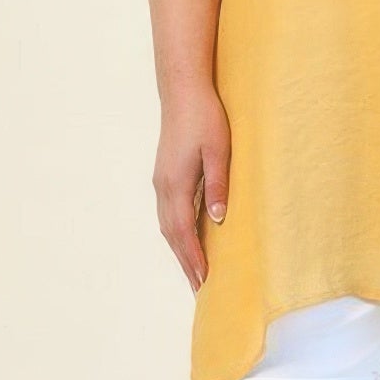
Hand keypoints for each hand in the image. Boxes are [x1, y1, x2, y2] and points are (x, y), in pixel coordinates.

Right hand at [152, 83, 230, 292]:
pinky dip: (176, 232)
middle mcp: (163, 187)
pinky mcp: (164, 175)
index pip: (184, 232)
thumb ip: (218, 184)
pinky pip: (168, 213)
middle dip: (185, 262)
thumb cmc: (205, 118)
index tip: (203, 281)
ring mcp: (161, 181)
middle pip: (172, 235)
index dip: (193, 258)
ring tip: (193, 271)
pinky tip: (187, 238)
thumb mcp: (218, 150)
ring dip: (179, 250)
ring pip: (167, 225)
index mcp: (176, 184)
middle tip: (198, 288)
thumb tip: (218, 218)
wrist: (183, 91)